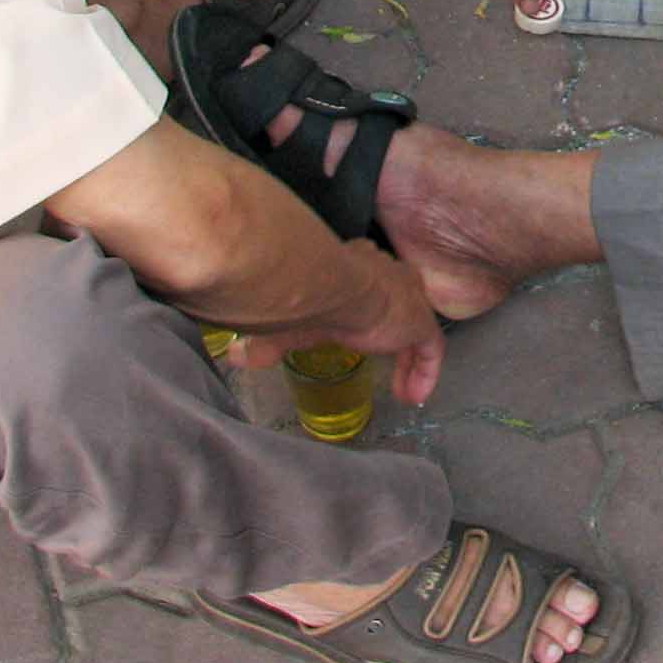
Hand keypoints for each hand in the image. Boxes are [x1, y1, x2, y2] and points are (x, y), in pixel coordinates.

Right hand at [224, 240, 445, 405]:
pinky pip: (429, 350)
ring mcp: (407, 296)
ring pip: (414, 326)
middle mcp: (386, 273)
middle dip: (392, 329)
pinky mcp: (419, 321)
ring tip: (401, 389)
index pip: (368, 280)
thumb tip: (233, 356)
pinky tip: (413, 397)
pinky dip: (423, 374)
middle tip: (383, 354)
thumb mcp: (288, 321)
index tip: (359, 327)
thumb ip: (267, 340)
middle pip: (397, 299)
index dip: (366, 304)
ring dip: (407, 358)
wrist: (330, 284)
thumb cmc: (305, 295)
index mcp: (358, 265)